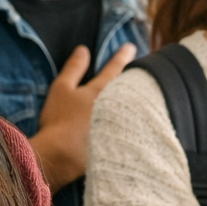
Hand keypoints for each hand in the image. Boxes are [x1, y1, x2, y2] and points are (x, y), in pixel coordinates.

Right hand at [27, 42, 138, 192]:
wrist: (62, 158)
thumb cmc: (60, 120)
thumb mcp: (62, 89)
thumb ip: (74, 68)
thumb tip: (84, 49)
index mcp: (101, 91)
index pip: (114, 69)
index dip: (122, 56)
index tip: (131, 46)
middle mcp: (116, 108)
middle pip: (129, 90)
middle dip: (136, 80)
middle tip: (146, 71)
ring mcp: (119, 128)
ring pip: (132, 109)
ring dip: (137, 101)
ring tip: (144, 96)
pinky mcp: (117, 146)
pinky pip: (129, 129)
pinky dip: (132, 123)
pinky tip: (134, 125)